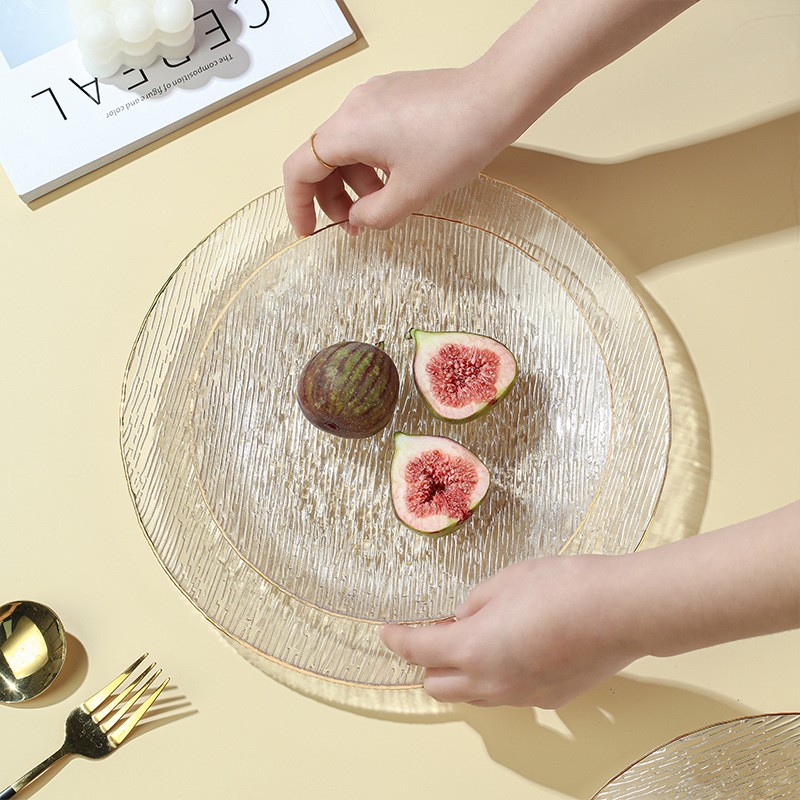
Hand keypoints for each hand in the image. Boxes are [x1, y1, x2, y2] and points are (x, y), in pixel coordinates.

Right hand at [282, 67, 511, 235]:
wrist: (496, 99)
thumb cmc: (456, 142)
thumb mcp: (411, 194)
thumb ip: (374, 215)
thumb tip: (358, 220)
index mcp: (349, 130)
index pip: (300, 170)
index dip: (299, 205)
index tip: (309, 232)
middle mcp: (353, 107)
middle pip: (322, 159)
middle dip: (334, 198)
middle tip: (356, 226)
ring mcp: (373, 96)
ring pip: (348, 147)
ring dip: (357, 182)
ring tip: (386, 204)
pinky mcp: (393, 94)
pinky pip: (368, 133)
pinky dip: (372, 162)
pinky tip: (400, 177)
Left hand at [380, 555, 639, 707]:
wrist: (619, 611)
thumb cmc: (562, 588)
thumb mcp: (503, 581)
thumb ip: (473, 603)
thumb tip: (462, 617)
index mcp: (472, 649)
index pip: (418, 651)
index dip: (397, 639)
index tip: (387, 631)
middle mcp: (491, 682)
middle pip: (438, 686)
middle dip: (428, 661)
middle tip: (437, 632)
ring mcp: (520, 696)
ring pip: (473, 695)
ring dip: (462, 673)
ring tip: (477, 639)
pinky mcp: (548, 699)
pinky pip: (507, 694)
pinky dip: (497, 676)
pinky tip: (515, 649)